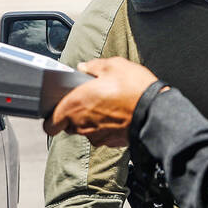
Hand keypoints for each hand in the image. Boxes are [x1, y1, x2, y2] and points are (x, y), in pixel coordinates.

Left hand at [43, 57, 159, 148]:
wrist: (157, 113)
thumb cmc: (135, 89)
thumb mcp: (114, 66)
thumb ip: (93, 67)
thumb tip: (83, 67)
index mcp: (76, 104)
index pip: (50, 123)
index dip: (51, 118)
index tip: (58, 109)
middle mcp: (82, 123)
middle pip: (68, 125)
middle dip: (74, 115)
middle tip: (88, 100)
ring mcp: (96, 135)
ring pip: (84, 130)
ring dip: (90, 120)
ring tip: (106, 105)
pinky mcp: (110, 142)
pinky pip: (101, 134)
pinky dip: (104, 126)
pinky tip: (116, 114)